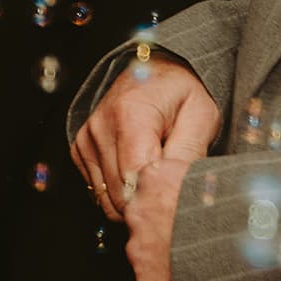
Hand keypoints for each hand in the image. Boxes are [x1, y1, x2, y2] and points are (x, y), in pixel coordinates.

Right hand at [73, 57, 220, 280]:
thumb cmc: (179, 92)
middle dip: (149, 206)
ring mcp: (86, 138)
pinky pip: (98, 190)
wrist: (150, 69)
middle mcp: (100, 127)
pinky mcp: (80, 148)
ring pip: (108, 198)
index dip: (158, 201)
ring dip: (134, 202)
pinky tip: (139, 180)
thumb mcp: (201, 115)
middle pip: (122, 193)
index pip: (137, 178)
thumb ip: (190, 151)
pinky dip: (120, 194)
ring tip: (157, 188)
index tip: (178, 211)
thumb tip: (179, 189)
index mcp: (131, 116)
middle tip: (174, 203)